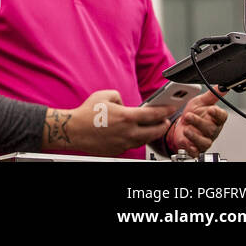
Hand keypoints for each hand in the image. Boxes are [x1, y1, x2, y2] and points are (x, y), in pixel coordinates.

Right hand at [43, 89, 177, 155]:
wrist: (74, 130)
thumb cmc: (86, 113)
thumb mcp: (104, 96)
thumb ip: (119, 96)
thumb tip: (124, 102)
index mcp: (127, 117)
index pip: (154, 114)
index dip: (165, 110)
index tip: (171, 108)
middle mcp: (129, 132)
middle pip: (155, 131)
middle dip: (163, 124)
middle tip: (165, 120)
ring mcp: (125, 143)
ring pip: (146, 139)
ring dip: (151, 133)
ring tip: (152, 127)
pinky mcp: (119, 150)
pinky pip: (133, 144)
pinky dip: (137, 138)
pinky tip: (135, 133)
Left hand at [164, 88, 228, 157]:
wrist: (181, 126)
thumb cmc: (193, 114)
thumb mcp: (200, 102)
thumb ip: (211, 95)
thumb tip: (221, 86)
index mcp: (215, 119)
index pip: (222, 117)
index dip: (218, 114)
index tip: (211, 109)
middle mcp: (212, 131)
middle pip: (211, 129)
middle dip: (199, 122)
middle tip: (189, 116)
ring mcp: (204, 140)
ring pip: (204, 142)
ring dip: (194, 136)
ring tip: (186, 130)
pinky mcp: (195, 148)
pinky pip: (195, 151)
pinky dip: (190, 148)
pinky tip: (185, 142)